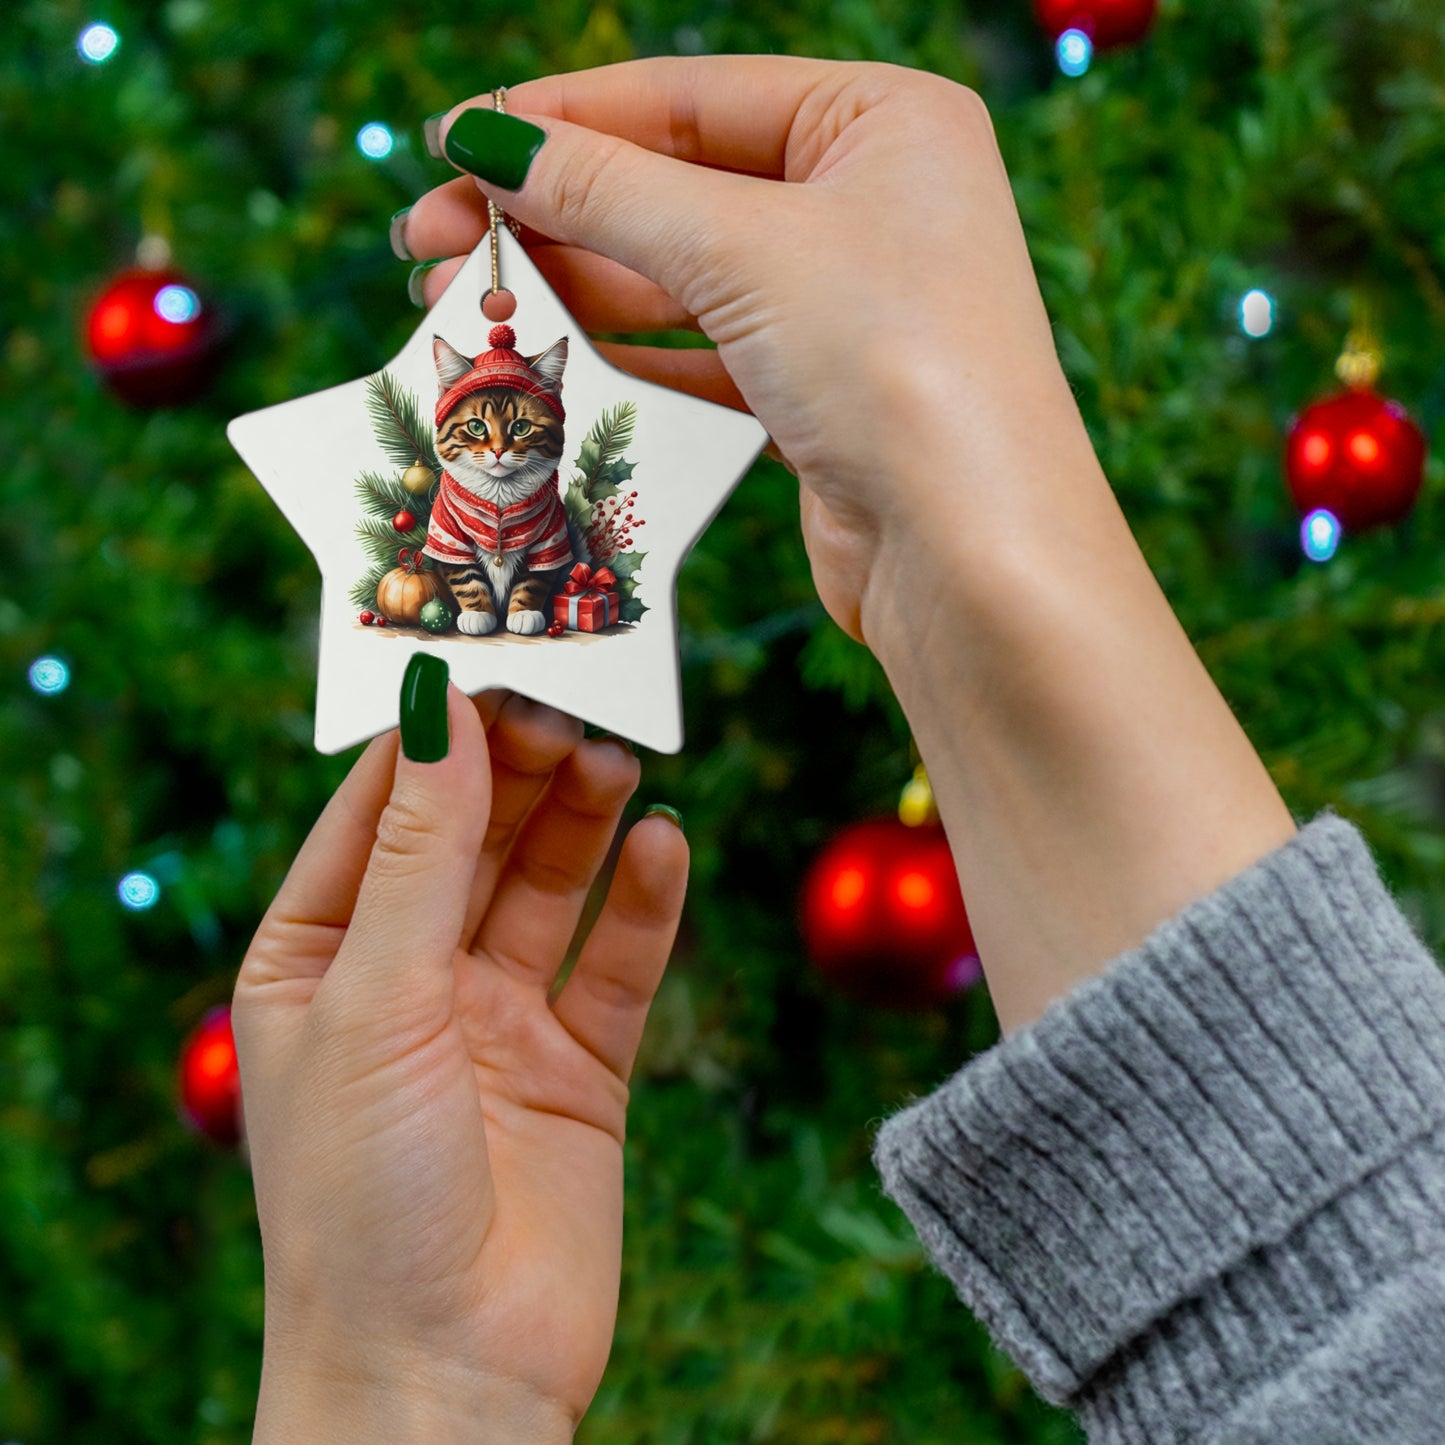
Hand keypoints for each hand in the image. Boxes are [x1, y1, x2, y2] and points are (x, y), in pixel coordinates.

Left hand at [233, 688, 686, 1441]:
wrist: (445, 1378)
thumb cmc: (361, 1198)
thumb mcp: (374, 1000)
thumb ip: (417, 853)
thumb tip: (437, 710)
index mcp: (318, 959)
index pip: (377, 812)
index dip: (432, 738)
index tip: (489, 661)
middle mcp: (407, 980)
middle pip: (472, 839)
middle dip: (517, 770)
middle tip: (572, 706)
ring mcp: (497, 1022)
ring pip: (548, 886)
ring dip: (582, 820)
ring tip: (618, 759)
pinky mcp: (579, 1068)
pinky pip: (616, 964)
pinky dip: (644, 903)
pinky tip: (666, 845)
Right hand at [401, 60, 1295, 1036]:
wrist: (974, 558)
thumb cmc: (897, 367)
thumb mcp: (741, 250)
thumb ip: (607, 190)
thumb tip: (488, 139)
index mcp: (882, 122)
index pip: (689, 96)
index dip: (562, 119)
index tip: (452, 143)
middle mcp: (870, 202)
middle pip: (675, 187)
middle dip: (549, 214)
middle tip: (431, 242)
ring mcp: (846, 304)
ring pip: (680, 278)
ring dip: (572, 289)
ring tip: (462, 304)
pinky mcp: (819, 393)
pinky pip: (701, 353)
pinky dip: (623, 355)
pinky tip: (546, 358)